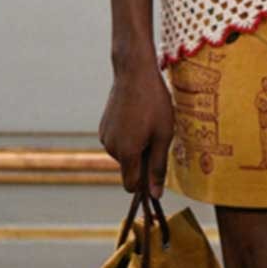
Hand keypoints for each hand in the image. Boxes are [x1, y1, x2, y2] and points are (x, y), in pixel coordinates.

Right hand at [99, 61, 173, 195]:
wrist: (134, 73)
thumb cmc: (154, 103)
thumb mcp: (163, 136)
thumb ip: (158, 168)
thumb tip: (155, 195)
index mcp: (126, 153)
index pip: (131, 186)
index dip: (145, 184)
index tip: (156, 173)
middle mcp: (111, 148)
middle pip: (129, 169)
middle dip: (143, 160)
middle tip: (157, 136)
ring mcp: (105, 136)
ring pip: (124, 155)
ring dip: (136, 147)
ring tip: (147, 123)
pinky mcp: (103, 127)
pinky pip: (118, 142)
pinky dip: (128, 137)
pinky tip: (137, 118)